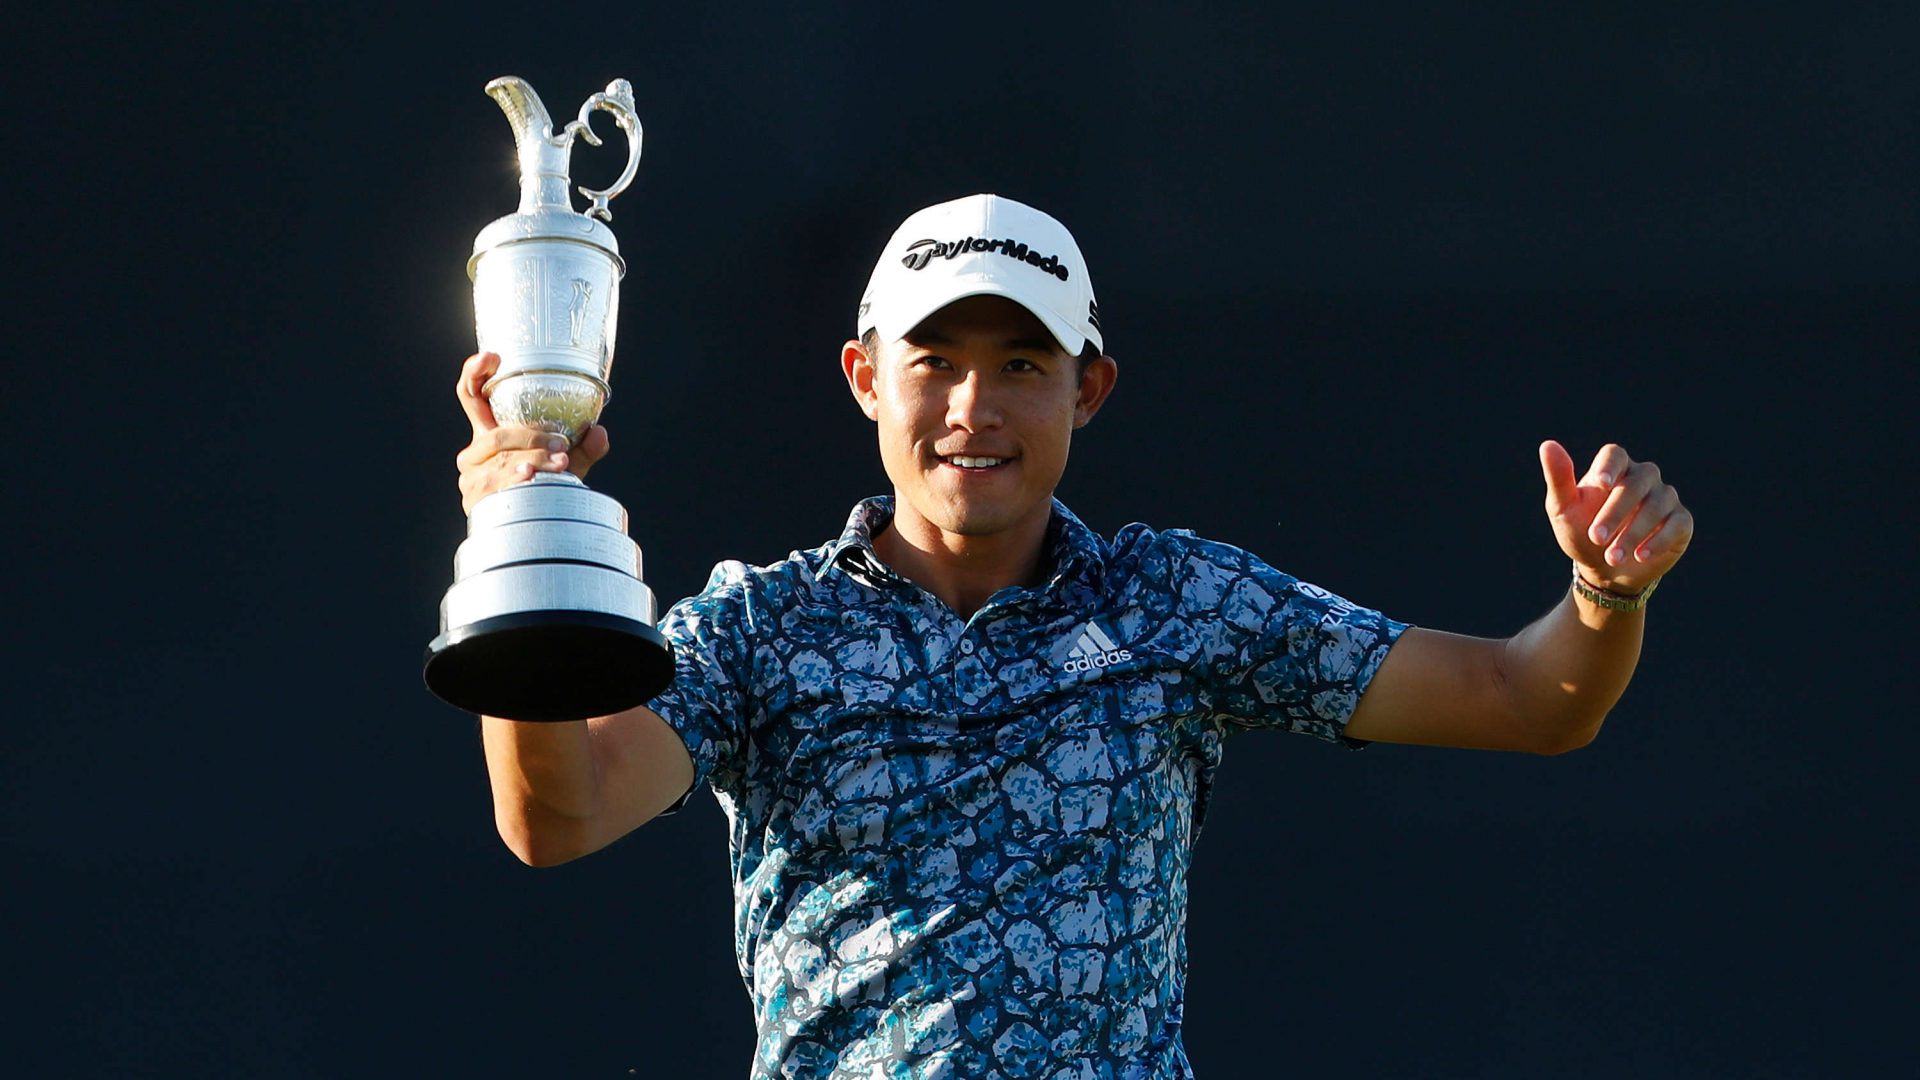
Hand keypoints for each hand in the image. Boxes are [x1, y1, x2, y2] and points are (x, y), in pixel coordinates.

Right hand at [454, 351, 609, 514]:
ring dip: (532, 459)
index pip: (472, 394)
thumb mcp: (569, 462)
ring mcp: (472, 474)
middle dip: (531, 437)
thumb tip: (599, 432)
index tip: (492, 357)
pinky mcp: (475, 497)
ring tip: (559, 464)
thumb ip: (585, 447)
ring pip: (501, 459)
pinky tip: (531, 479)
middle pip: (497, 434)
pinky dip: (517, 480)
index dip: (475, 372)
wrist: (536, 523)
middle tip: (562, 444)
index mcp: (490, 430)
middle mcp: (476, 449)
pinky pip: (497, 485)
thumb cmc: (547, 484)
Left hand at [1539, 440, 1692, 593]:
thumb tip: (1547, 445)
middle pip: (1635, 484)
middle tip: (1596, 537)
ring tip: (1612, 557)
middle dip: (1615, 512)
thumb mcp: (1564, 509)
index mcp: (1614, 469)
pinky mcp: (1681, 521)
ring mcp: (1664, 498)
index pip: (1615, 455)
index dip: (1610, 466)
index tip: (1601, 484)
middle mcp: (1643, 478)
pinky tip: (1640, 555)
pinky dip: (1659, 540)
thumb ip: (1558, 478)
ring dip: (1633, 532)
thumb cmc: (1581, 532)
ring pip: (1656, 505)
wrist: (1605, 568)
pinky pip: (1677, 524)